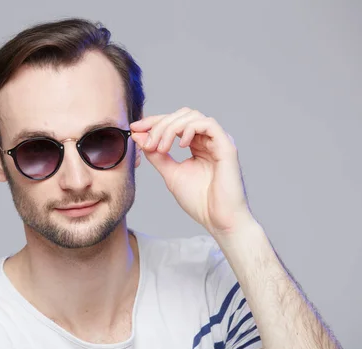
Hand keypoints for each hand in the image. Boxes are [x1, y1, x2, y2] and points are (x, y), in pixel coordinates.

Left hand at [130, 107, 254, 235]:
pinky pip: (208, 124)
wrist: (218, 220)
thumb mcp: (170, 173)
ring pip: (192, 116)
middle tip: (147, 143)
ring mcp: (219, 142)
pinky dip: (189, 129)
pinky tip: (179, 145)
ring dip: (170, 128)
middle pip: (182, 115)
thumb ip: (156, 155)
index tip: (134, 128)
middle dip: (159, 124)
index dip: (153, 122)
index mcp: (197, 145)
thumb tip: (139, 136)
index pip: (175, 123)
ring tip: (161, 148)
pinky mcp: (227, 146)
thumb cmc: (199, 200)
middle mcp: (209, 140)